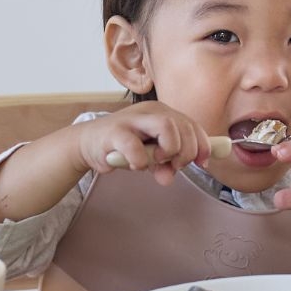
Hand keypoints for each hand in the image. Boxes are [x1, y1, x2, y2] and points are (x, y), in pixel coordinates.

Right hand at [76, 102, 210, 185]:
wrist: (87, 144)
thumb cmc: (122, 147)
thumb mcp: (150, 157)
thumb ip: (164, 165)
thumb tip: (169, 178)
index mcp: (162, 113)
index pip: (192, 125)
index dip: (203, 145)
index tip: (202, 163)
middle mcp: (150, 111)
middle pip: (183, 125)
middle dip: (187, 151)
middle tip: (176, 166)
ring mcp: (132, 119)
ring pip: (166, 126)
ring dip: (169, 150)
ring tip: (157, 162)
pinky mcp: (115, 131)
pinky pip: (135, 147)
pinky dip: (140, 161)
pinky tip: (135, 165)